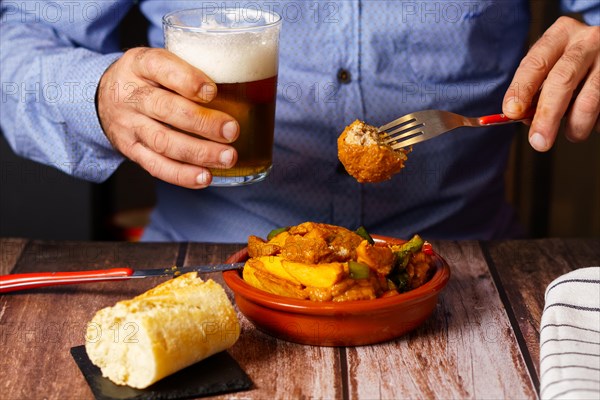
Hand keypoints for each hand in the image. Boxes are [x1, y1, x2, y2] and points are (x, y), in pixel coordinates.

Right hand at [97, 47, 238, 187]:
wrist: (103, 97)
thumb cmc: (148, 78)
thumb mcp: (161, 62)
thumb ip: (191, 70)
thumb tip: (244, 87)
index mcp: (140, 64)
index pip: (160, 67)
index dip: (187, 80)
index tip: (212, 91)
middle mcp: (130, 95)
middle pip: (164, 109)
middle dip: (202, 123)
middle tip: (232, 131)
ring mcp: (128, 125)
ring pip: (163, 141)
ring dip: (198, 152)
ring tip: (227, 157)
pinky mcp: (130, 150)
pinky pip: (156, 166)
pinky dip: (182, 175)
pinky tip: (205, 177)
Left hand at [503, 16, 598, 151]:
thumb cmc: (572, 64)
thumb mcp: (552, 65)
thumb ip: (536, 88)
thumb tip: (525, 118)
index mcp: (561, 34)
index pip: (536, 63)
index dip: (522, 89)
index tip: (512, 111)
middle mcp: (587, 41)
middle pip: (562, 80)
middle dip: (547, 115)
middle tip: (539, 141)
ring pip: (589, 100)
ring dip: (576, 126)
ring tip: (572, 134)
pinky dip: (596, 123)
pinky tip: (593, 121)